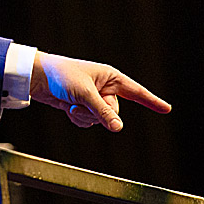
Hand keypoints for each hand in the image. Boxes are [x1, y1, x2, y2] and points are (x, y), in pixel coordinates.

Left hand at [30, 51, 171, 131]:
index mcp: (110, 77)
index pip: (136, 91)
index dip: (151, 101)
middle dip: (97, 112)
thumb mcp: (84, 94)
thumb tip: (119, 127)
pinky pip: (88, 122)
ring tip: (71, 101)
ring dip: (84, 115)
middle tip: (80, 100)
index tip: (167, 109)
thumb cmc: (61, 76)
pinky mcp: (82, 106)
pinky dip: (77, 118)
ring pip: (100, 120)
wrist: (37, 77)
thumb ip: (102, 111)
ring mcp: (93, 99)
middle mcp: (104, 88)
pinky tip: (67, 107)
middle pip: (114, 112)